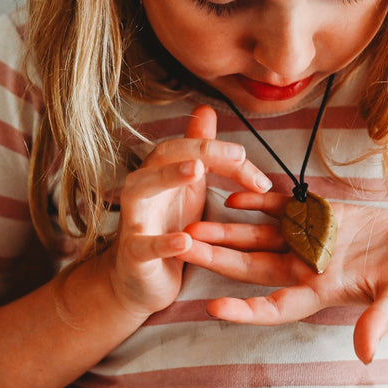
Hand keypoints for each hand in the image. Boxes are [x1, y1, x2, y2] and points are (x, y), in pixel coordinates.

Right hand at [107, 105, 272, 318]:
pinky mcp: (132, 254)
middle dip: (200, 150)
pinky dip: (163, 243)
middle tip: (237, 154)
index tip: (254, 169)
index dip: (223, 152)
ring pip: (141, 189)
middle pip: (163, 156)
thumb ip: (197, 150)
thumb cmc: (165, 226)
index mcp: (159, 171)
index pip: (189, 148)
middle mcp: (142, 188)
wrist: (138, 278)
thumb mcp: (187, 187)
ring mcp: (134, 219)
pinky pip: (144, 245)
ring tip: (197, 172)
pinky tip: (185, 240)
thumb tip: (205, 109)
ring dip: (169, 177)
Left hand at [181, 191, 387, 363]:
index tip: (212, 308)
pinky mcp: (319, 217)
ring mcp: (310, 241)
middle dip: (218, 259)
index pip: (274, 306)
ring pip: (259, 236)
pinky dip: (258, 203)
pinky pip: (281, 210)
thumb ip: (381, 320)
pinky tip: (235, 195)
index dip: (244, 310)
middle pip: (252, 267)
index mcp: (321, 292)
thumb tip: (366, 354)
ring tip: (195, 222)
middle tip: (182, 249)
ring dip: (228, 230)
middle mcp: (306, 268)